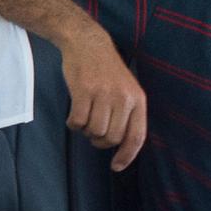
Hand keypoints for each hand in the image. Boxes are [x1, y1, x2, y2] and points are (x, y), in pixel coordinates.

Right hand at [61, 32, 145, 170]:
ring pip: (94, 131)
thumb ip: (127, 113)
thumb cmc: (106, 70)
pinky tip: (73, 115)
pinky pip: (77, 121)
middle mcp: (123, 98)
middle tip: (93, 132)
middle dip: (100, 141)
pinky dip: (73, 124)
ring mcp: (103, 94)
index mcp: (137, 99)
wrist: (87, 43)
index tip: (116, 167)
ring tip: (84, 117)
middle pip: (111, 137)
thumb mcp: (126, 89)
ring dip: (86, 130)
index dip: (127, 156)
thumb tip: (120, 144)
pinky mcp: (83, 91)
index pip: (136, 136)